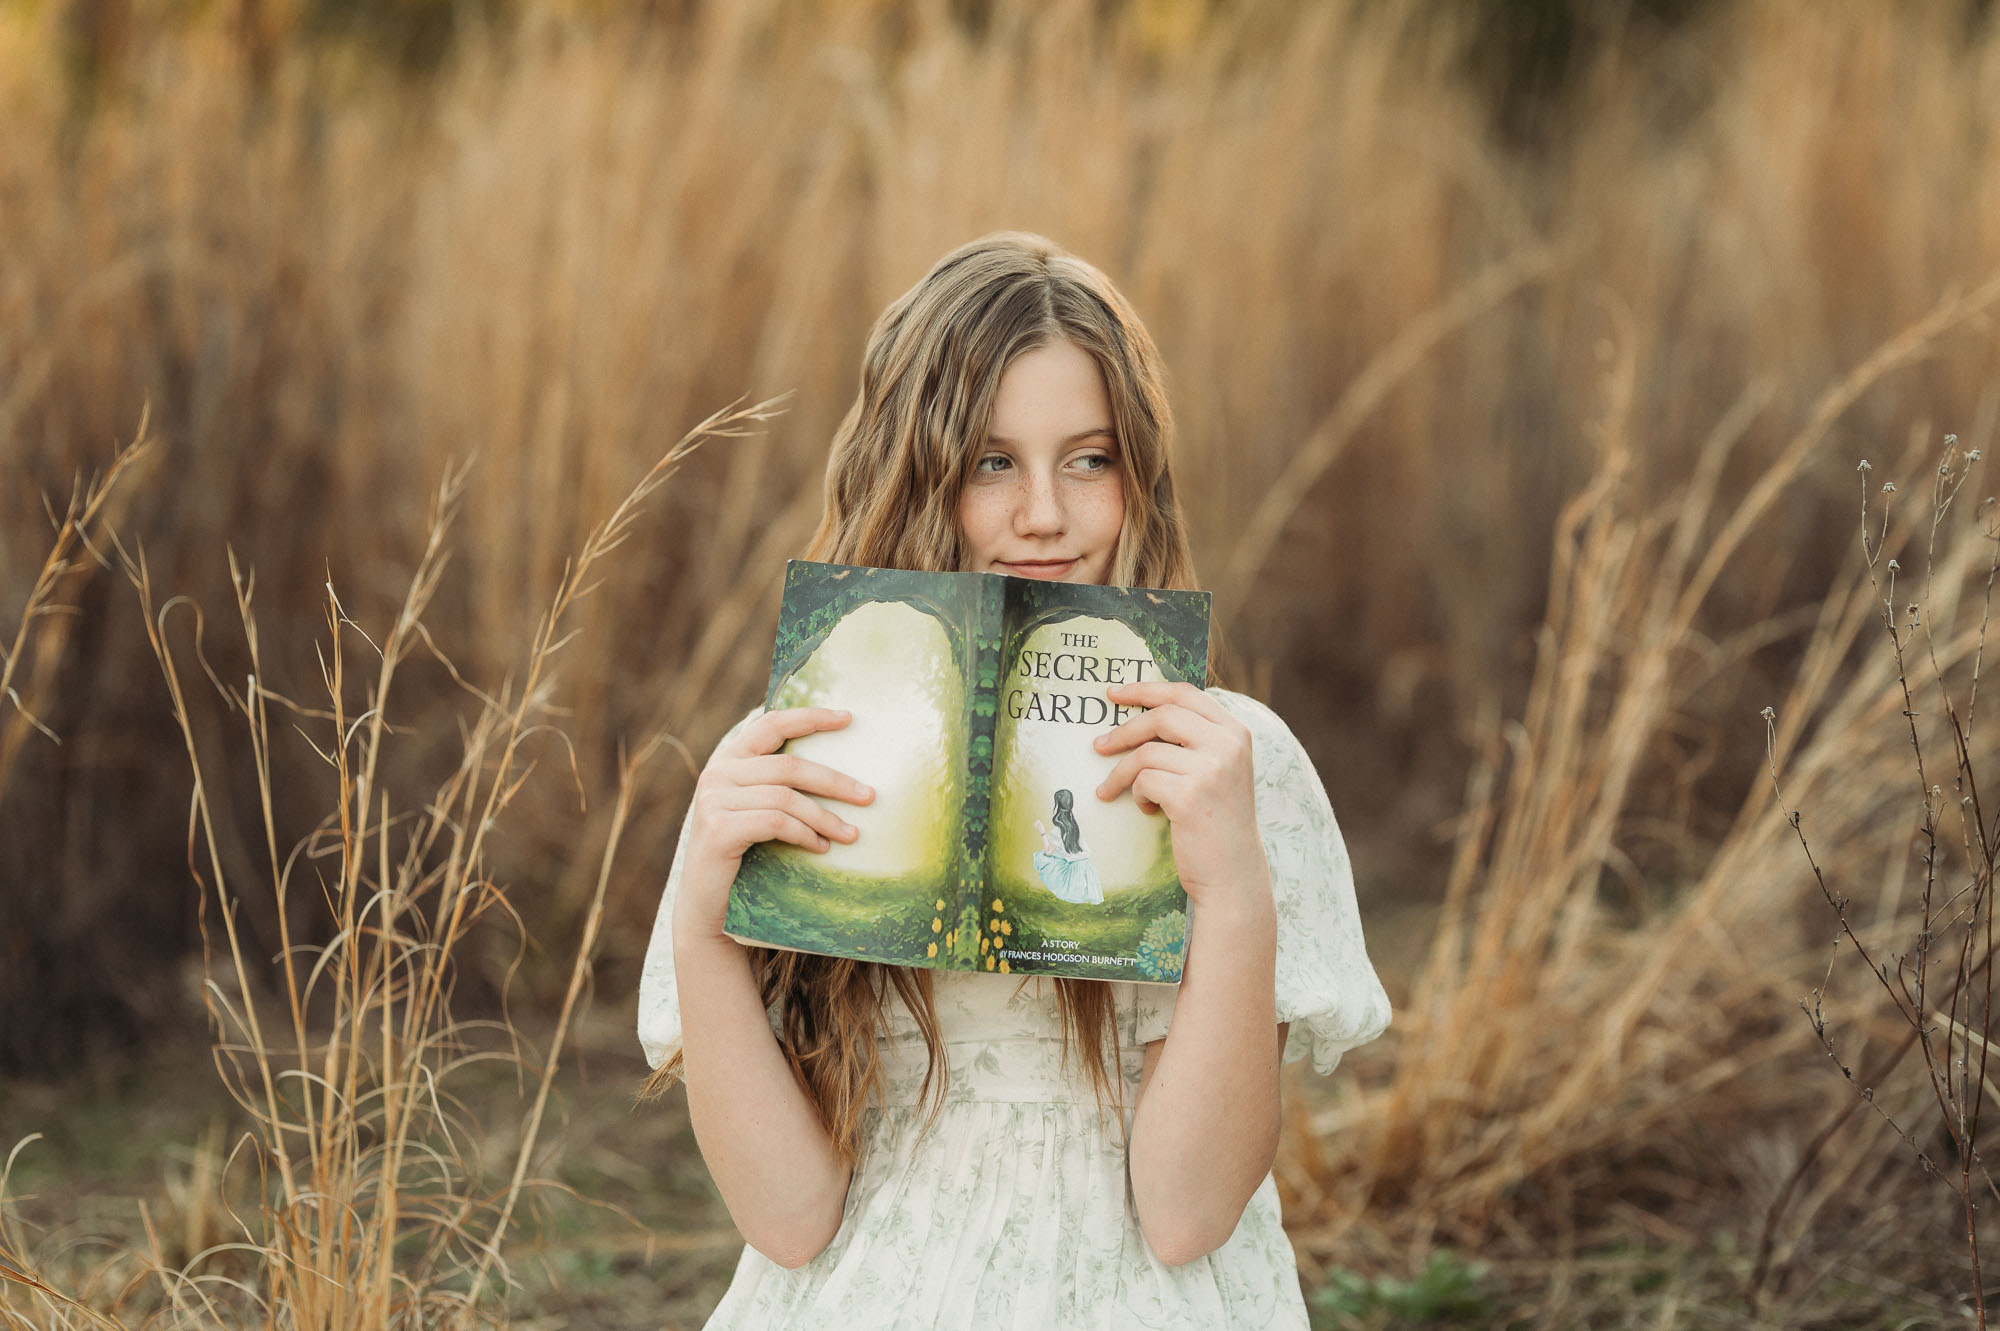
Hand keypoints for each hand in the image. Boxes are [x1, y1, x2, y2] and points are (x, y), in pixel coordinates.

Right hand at [674, 707, 875, 939]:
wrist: (707, 905)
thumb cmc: (742, 856)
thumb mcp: (756, 810)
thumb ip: (777, 785)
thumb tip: (837, 773)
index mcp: (728, 760)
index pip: (771, 724)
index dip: (810, 717)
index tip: (848, 718)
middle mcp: (716, 773)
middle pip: (788, 766)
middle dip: (834, 782)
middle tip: (869, 796)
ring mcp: (714, 800)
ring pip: (786, 798)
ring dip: (825, 817)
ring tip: (850, 834)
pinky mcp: (719, 829)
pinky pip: (776, 823)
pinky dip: (805, 834)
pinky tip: (821, 847)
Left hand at [1091, 682, 1267, 911]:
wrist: (1233, 872)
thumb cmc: (1216, 820)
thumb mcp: (1217, 770)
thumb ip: (1193, 740)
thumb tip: (1139, 715)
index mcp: (1235, 731)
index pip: (1185, 693)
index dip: (1146, 689)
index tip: (1114, 693)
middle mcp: (1228, 744)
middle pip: (1162, 715)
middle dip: (1124, 729)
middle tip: (1098, 745)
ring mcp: (1212, 769)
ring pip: (1146, 752)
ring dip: (1122, 773)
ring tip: (1113, 789)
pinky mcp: (1191, 795)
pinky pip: (1144, 781)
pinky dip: (1137, 795)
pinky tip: (1147, 810)